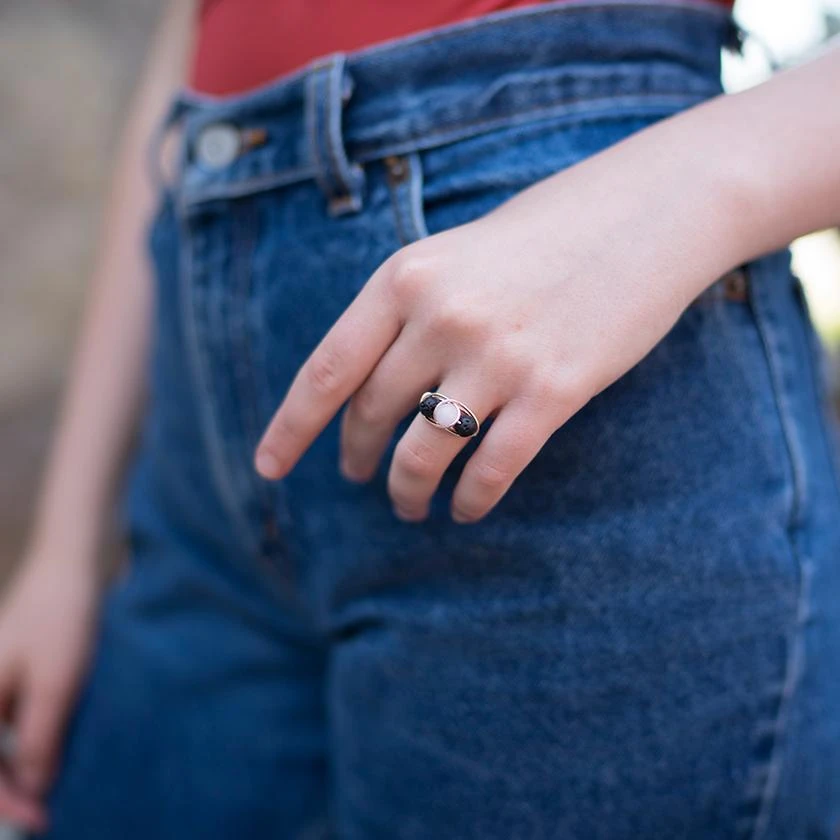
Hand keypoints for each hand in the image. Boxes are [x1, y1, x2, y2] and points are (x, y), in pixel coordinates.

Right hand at [0, 546, 98, 832]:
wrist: (73, 564)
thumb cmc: (63, 618)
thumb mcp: (57, 684)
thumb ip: (40, 739)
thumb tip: (33, 788)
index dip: (7, 802)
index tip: (41, 820)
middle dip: (11, 789)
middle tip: (48, 811)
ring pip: (0, 741)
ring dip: (22, 765)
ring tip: (53, 785)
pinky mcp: (14, 672)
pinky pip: (14, 719)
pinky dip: (31, 738)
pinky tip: (55, 746)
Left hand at [255, 125, 738, 522]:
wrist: (649, 211)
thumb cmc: (547, 231)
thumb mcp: (456, 254)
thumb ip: (409, 311)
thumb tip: (372, 386)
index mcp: (406, 277)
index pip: (328, 369)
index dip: (292, 427)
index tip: (267, 468)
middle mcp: (442, 317)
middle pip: (373, 413)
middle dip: (357, 458)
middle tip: (358, 478)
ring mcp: (498, 355)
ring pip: (425, 452)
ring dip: (407, 491)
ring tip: (408, 506)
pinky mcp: (555, 389)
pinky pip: (494, 467)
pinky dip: (472, 499)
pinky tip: (465, 510)